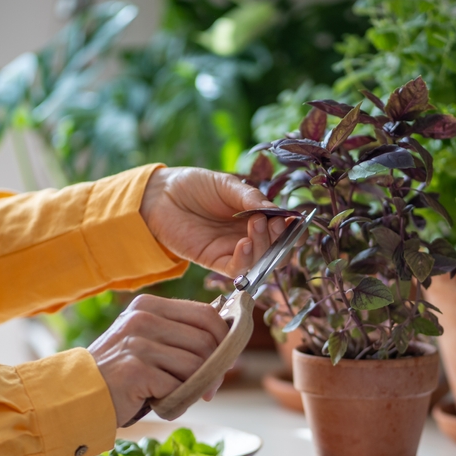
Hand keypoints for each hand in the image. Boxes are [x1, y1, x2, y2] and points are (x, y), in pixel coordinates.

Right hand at [88, 295, 228, 425]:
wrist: (76, 396)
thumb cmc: (118, 373)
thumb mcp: (146, 341)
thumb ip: (179, 336)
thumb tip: (227, 345)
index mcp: (148, 306)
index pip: (206, 314)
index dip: (223, 340)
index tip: (224, 360)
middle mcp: (142, 318)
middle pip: (206, 340)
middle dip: (216, 369)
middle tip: (208, 389)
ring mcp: (137, 343)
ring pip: (196, 364)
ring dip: (196, 387)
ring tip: (180, 395)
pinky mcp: (135, 370)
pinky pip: (177, 386)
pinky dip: (176, 400)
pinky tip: (160, 402)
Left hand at [140, 167, 289, 276]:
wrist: (161, 194)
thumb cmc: (194, 185)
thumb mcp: (227, 185)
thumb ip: (251, 198)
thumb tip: (278, 212)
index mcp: (255, 217)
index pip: (282, 231)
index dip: (292, 230)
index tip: (294, 220)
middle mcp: (247, 237)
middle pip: (276, 251)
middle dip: (281, 240)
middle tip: (275, 223)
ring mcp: (232, 250)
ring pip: (260, 261)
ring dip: (264, 245)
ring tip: (257, 224)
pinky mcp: (214, 261)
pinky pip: (237, 270)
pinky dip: (245, 260)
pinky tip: (244, 242)